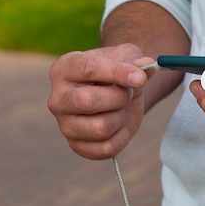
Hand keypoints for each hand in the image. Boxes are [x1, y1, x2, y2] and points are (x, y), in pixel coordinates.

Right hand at [47, 43, 153, 159]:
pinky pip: (107, 148)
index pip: (88, 69)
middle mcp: (58, 98)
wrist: (117, 94)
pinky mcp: (77, 146)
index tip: (140, 77)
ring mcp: (64, 124)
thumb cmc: (117, 72)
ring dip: (120, 118)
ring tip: (119, 109)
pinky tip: (119, 126)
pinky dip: (122, 137)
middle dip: (119, 97)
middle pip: (88, 101)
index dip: (117, 73)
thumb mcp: (127, 57)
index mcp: (65, 69)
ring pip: (100, 128)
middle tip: (127, 93)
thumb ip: (136, 60)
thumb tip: (146, 67)